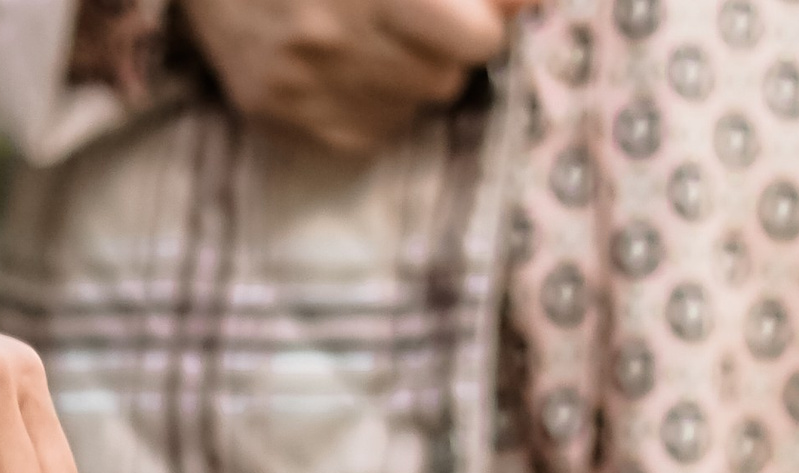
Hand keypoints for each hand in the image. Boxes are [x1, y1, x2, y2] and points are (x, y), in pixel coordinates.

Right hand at [183, 0, 526, 155]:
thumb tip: (527, 3)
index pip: (479, 40)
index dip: (486, 20)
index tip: (475, 7)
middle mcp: (333, 37)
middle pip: (446, 79)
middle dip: (447, 43)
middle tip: (415, 10)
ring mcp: (298, 84)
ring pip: (408, 108)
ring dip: (409, 72)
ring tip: (374, 29)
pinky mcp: (271, 114)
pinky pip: (363, 133)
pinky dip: (370, 101)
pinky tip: (347, 61)